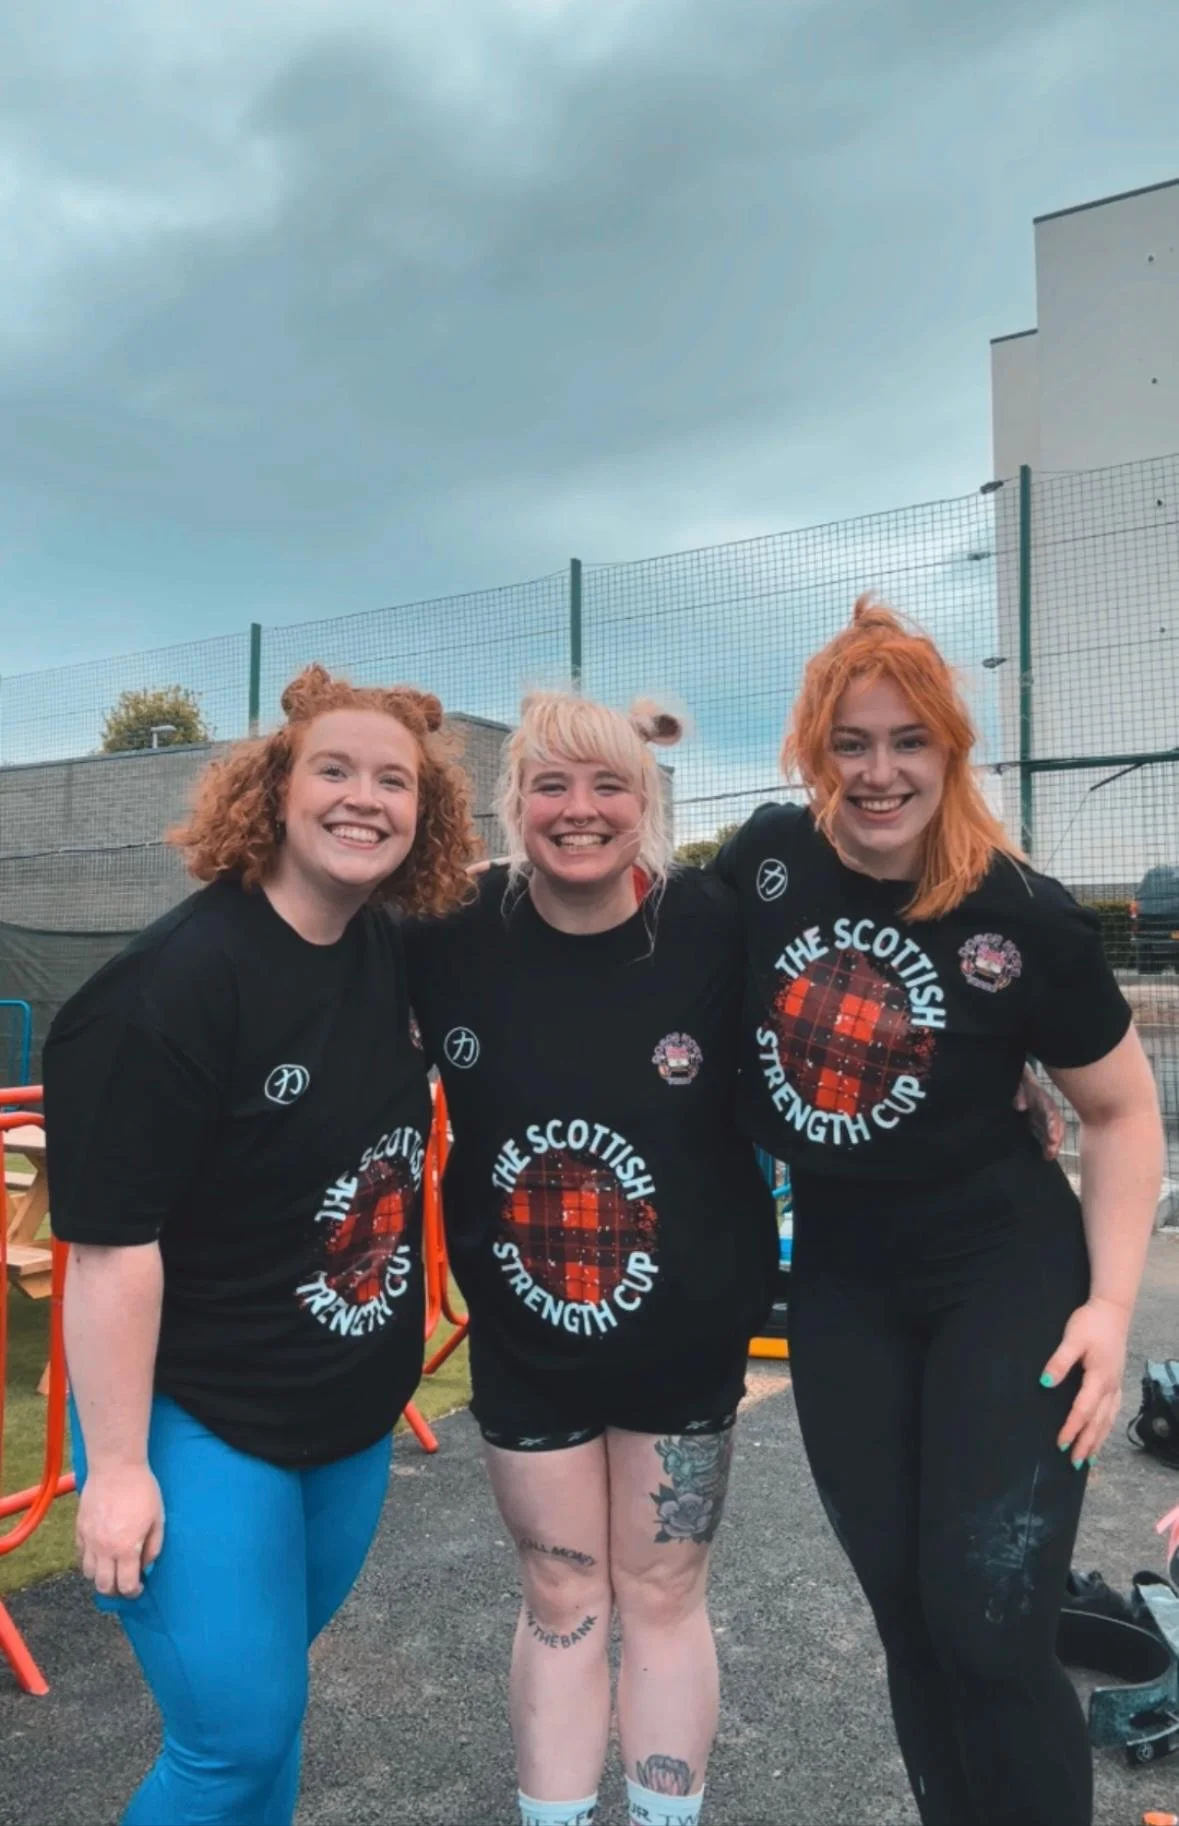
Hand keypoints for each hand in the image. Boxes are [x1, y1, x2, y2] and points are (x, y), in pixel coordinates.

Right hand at [76, 1464, 164, 1597]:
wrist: (116, 1467)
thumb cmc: (142, 1490)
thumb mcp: (158, 1519)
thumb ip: (154, 1547)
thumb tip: (145, 1565)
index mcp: (126, 1548)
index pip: (125, 1585)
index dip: (133, 1592)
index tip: (138, 1588)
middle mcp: (104, 1549)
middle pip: (103, 1586)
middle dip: (115, 1591)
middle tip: (124, 1584)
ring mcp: (88, 1539)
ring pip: (88, 1573)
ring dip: (100, 1577)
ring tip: (111, 1569)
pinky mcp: (79, 1528)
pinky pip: (79, 1555)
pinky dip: (88, 1560)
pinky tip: (99, 1553)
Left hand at [1014, 1069, 1063, 1160]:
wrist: (1023, 1084)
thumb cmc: (1023, 1086)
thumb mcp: (1021, 1086)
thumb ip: (1020, 1095)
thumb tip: (1020, 1106)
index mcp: (1044, 1101)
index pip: (1051, 1114)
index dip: (1053, 1126)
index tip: (1053, 1138)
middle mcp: (1048, 1112)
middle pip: (1056, 1126)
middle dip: (1055, 1140)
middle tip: (1051, 1152)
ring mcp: (1045, 1119)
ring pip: (1053, 1133)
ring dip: (1053, 1145)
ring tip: (1049, 1156)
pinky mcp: (1040, 1124)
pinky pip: (1046, 1136)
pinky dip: (1047, 1146)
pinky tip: (1047, 1156)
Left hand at [1040, 1297, 1129, 1465]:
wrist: (1112, 1311)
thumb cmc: (1090, 1324)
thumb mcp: (1072, 1338)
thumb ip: (1059, 1361)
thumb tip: (1045, 1383)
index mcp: (1099, 1378)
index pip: (1083, 1410)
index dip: (1072, 1428)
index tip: (1061, 1444)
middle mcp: (1111, 1386)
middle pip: (1098, 1422)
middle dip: (1087, 1444)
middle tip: (1075, 1464)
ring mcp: (1116, 1385)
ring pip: (1108, 1420)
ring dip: (1098, 1440)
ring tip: (1090, 1460)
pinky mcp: (1117, 1382)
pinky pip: (1113, 1412)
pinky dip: (1107, 1427)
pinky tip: (1102, 1434)